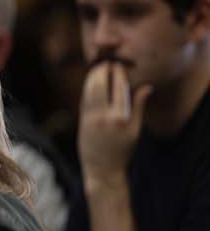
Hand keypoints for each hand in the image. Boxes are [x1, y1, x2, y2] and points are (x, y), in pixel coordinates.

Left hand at [78, 60, 151, 184]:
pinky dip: (87, 88)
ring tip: (98, 68)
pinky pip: (84, 99)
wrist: (102, 168)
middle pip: (101, 85)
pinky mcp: (81, 121)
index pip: (120, 88)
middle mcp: (104, 116)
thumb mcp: (135, 130)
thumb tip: (147, 86)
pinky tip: (91, 81)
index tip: (119, 64)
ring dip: (92, 76)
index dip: (118, 73)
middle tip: (106, 61)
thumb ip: (139, 106)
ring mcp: (90, 118)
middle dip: (102, 71)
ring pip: (89, 90)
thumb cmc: (122, 150)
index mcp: (121, 118)